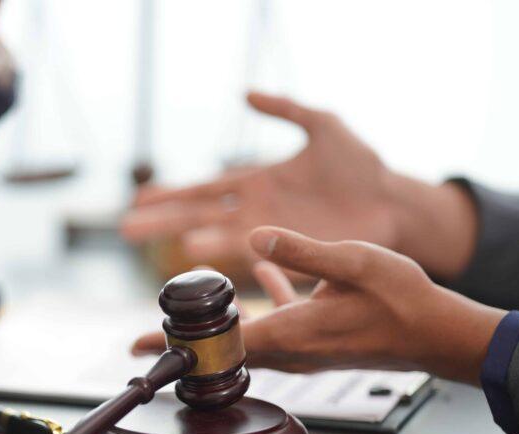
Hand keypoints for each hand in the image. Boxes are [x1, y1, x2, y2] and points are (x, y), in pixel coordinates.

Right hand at [121, 92, 478, 280]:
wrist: (392, 203)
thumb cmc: (360, 165)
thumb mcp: (324, 125)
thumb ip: (286, 109)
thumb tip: (245, 93)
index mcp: (257, 181)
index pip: (205, 188)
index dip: (172, 192)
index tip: (140, 197)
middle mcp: (255, 210)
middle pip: (199, 216)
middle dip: (162, 221)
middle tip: (126, 229)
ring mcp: (271, 234)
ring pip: (218, 237)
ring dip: (188, 239)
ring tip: (158, 244)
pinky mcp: (290, 251)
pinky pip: (251, 254)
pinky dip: (224, 254)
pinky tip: (201, 255)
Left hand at [133, 228, 504, 384]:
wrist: (437, 333)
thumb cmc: (402, 299)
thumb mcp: (351, 260)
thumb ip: (299, 250)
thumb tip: (252, 237)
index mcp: (291, 332)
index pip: (217, 345)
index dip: (176, 348)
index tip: (139, 349)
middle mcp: (290, 348)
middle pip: (222, 351)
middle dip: (186, 343)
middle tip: (151, 336)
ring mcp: (302, 348)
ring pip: (245, 339)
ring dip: (219, 325)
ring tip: (192, 309)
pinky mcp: (316, 340)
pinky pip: (276, 325)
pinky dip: (260, 305)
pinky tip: (261, 272)